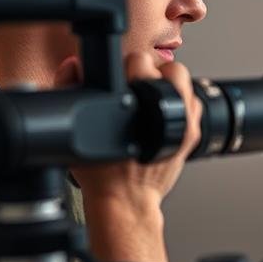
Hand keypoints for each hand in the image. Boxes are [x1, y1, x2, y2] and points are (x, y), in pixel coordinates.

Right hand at [53, 52, 200, 261]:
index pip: (140, 60)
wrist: (125, 201)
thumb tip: (72, 65)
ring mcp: (187, 123)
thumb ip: (69, 90)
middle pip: (171, 67)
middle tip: (137, 86)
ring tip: (150, 100)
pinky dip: (181, 105)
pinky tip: (162, 115)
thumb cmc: (102, 173)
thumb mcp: (76, 128)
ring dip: (169, 87)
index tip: (120, 74)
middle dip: (152, 73)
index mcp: (139, 104)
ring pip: (186, 83)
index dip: (126, 64)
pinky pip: (193, 105)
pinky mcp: (192, 134)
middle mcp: (169, 112)